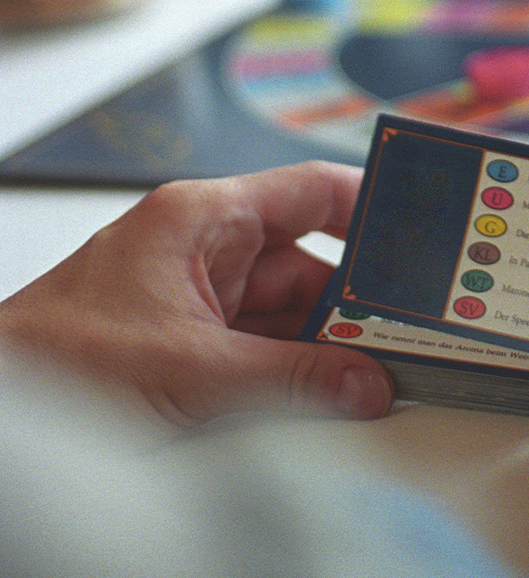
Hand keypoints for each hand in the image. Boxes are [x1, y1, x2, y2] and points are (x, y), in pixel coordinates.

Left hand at [0, 161, 392, 427]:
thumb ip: (292, 375)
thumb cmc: (54, 358)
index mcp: (205, 218)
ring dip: (333, 340)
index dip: (375, 201)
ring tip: (384, 364)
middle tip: (414, 322)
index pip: (312, 191)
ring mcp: (205, 298)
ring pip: (295, 310)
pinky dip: (304, 367)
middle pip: (313, 261)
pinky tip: (338, 386)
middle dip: (361, 297)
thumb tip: (366, 382)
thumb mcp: (192, 367)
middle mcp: (209, 250)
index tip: (425, 221)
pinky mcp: (197, 342)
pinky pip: (270, 345)